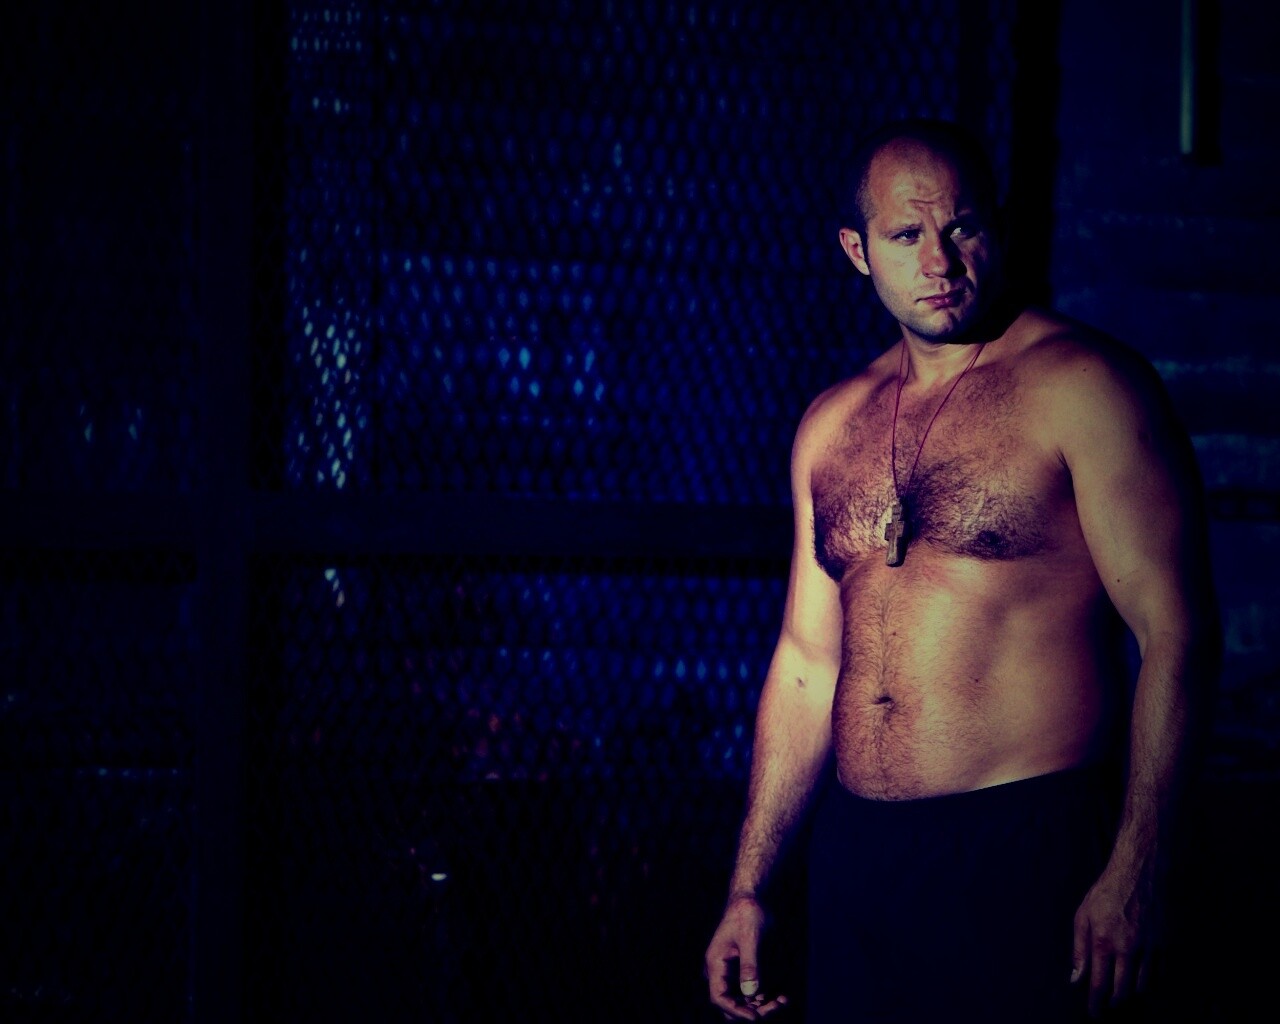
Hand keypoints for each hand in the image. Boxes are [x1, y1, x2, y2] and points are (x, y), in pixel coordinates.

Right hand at [704, 894, 788, 1018]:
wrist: (751, 898)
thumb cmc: (748, 912)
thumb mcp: (750, 937)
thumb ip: (750, 965)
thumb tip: (750, 993)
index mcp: (716, 963)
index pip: (719, 997)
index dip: (736, 1011)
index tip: (756, 1017)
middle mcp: (721, 970)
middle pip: (732, 1002)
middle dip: (753, 1010)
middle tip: (776, 1006)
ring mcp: (732, 971)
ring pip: (743, 999)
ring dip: (762, 1005)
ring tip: (783, 1001)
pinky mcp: (744, 969)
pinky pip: (752, 991)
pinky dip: (766, 995)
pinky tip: (782, 995)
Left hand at [1070, 859, 1159, 1016]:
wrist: (1137, 874)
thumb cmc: (1105, 894)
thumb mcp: (1082, 916)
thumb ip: (1079, 951)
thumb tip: (1075, 979)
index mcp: (1104, 941)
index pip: (1099, 985)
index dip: (1096, 1005)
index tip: (1093, 1015)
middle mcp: (1128, 949)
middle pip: (1122, 993)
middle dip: (1113, 1004)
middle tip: (1106, 1005)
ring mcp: (1149, 949)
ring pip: (1142, 988)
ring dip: (1130, 995)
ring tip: (1120, 993)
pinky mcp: (1163, 946)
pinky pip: (1158, 977)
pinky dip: (1148, 984)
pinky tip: (1138, 981)